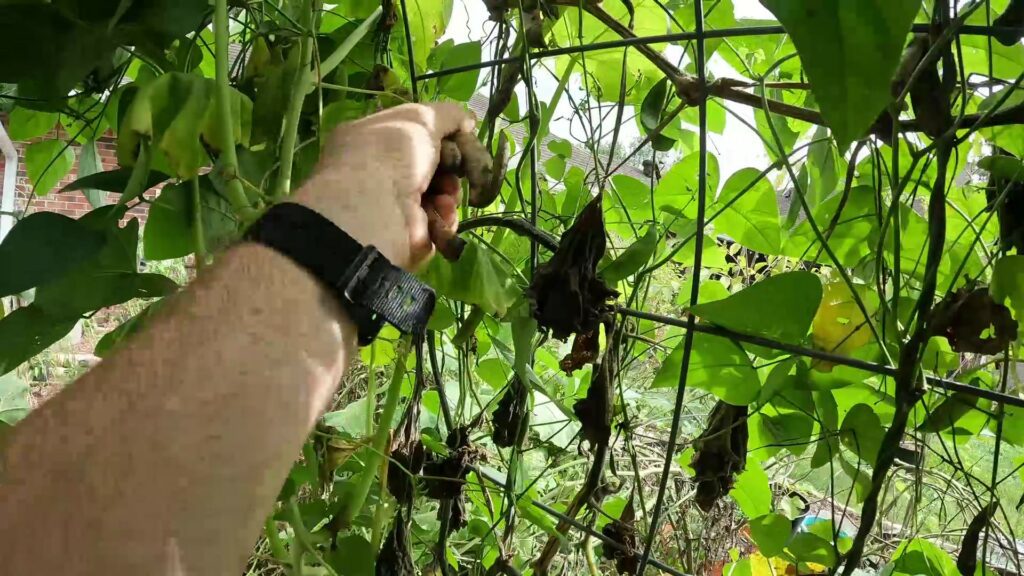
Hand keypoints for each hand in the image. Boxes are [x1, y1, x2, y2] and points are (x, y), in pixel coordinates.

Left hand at [293, 103, 475, 270]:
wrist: (375, 210)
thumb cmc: (391, 155)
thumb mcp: (420, 119)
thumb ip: (448, 114)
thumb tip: (468, 121)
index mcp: (372, 139)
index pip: (414, 134)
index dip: (441, 134)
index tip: (462, 135)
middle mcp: (379, 172)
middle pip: (432, 165)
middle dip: (451, 167)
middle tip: (457, 168)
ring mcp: (393, 206)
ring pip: (439, 195)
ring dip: (450, 193)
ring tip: (445, 195)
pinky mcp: (409, 235)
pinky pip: (439, 223)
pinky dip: (445, 218)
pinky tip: (439, 214)